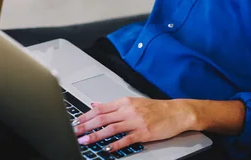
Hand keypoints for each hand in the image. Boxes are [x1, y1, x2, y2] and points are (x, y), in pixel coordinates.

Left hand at [73, 97, 193, 152]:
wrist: (176, 112)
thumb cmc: (156, 108)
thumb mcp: (133, 102)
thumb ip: (113, 105)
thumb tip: (95, 105)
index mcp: (124, 102)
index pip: (100, 109)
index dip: (85, 115)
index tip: (75, 121)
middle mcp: (128, 110)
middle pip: (102, 118)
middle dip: (85, 126)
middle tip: (74, 132)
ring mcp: (135, 122)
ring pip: (111, 128)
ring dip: (96, 135)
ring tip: (85, 141)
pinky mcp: (143, 132)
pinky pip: (126, 139)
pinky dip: (115, 144)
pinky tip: (107, 148)